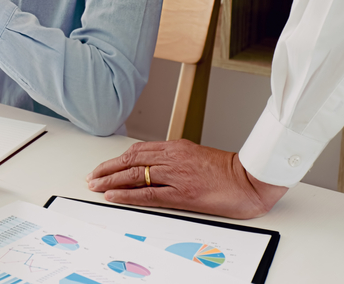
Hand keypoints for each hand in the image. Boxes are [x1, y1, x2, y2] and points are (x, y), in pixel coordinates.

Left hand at [85, 139, 288, 219]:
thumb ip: (175, 159)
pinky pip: (148, 193)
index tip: (103, 167)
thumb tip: (153, 167)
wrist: (251, 179)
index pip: (137, 151)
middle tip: (92, 177)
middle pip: (130, 160)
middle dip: (107, 169)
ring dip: (111, 180)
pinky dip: (127, 194)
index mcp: (176, 147)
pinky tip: (113, 196)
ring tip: (96, 186)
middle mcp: (172, 157)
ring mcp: (176, 174)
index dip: (116, 159)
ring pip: (134, 174)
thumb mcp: (196, 157)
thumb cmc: (227, 171)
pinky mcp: (182, 193)